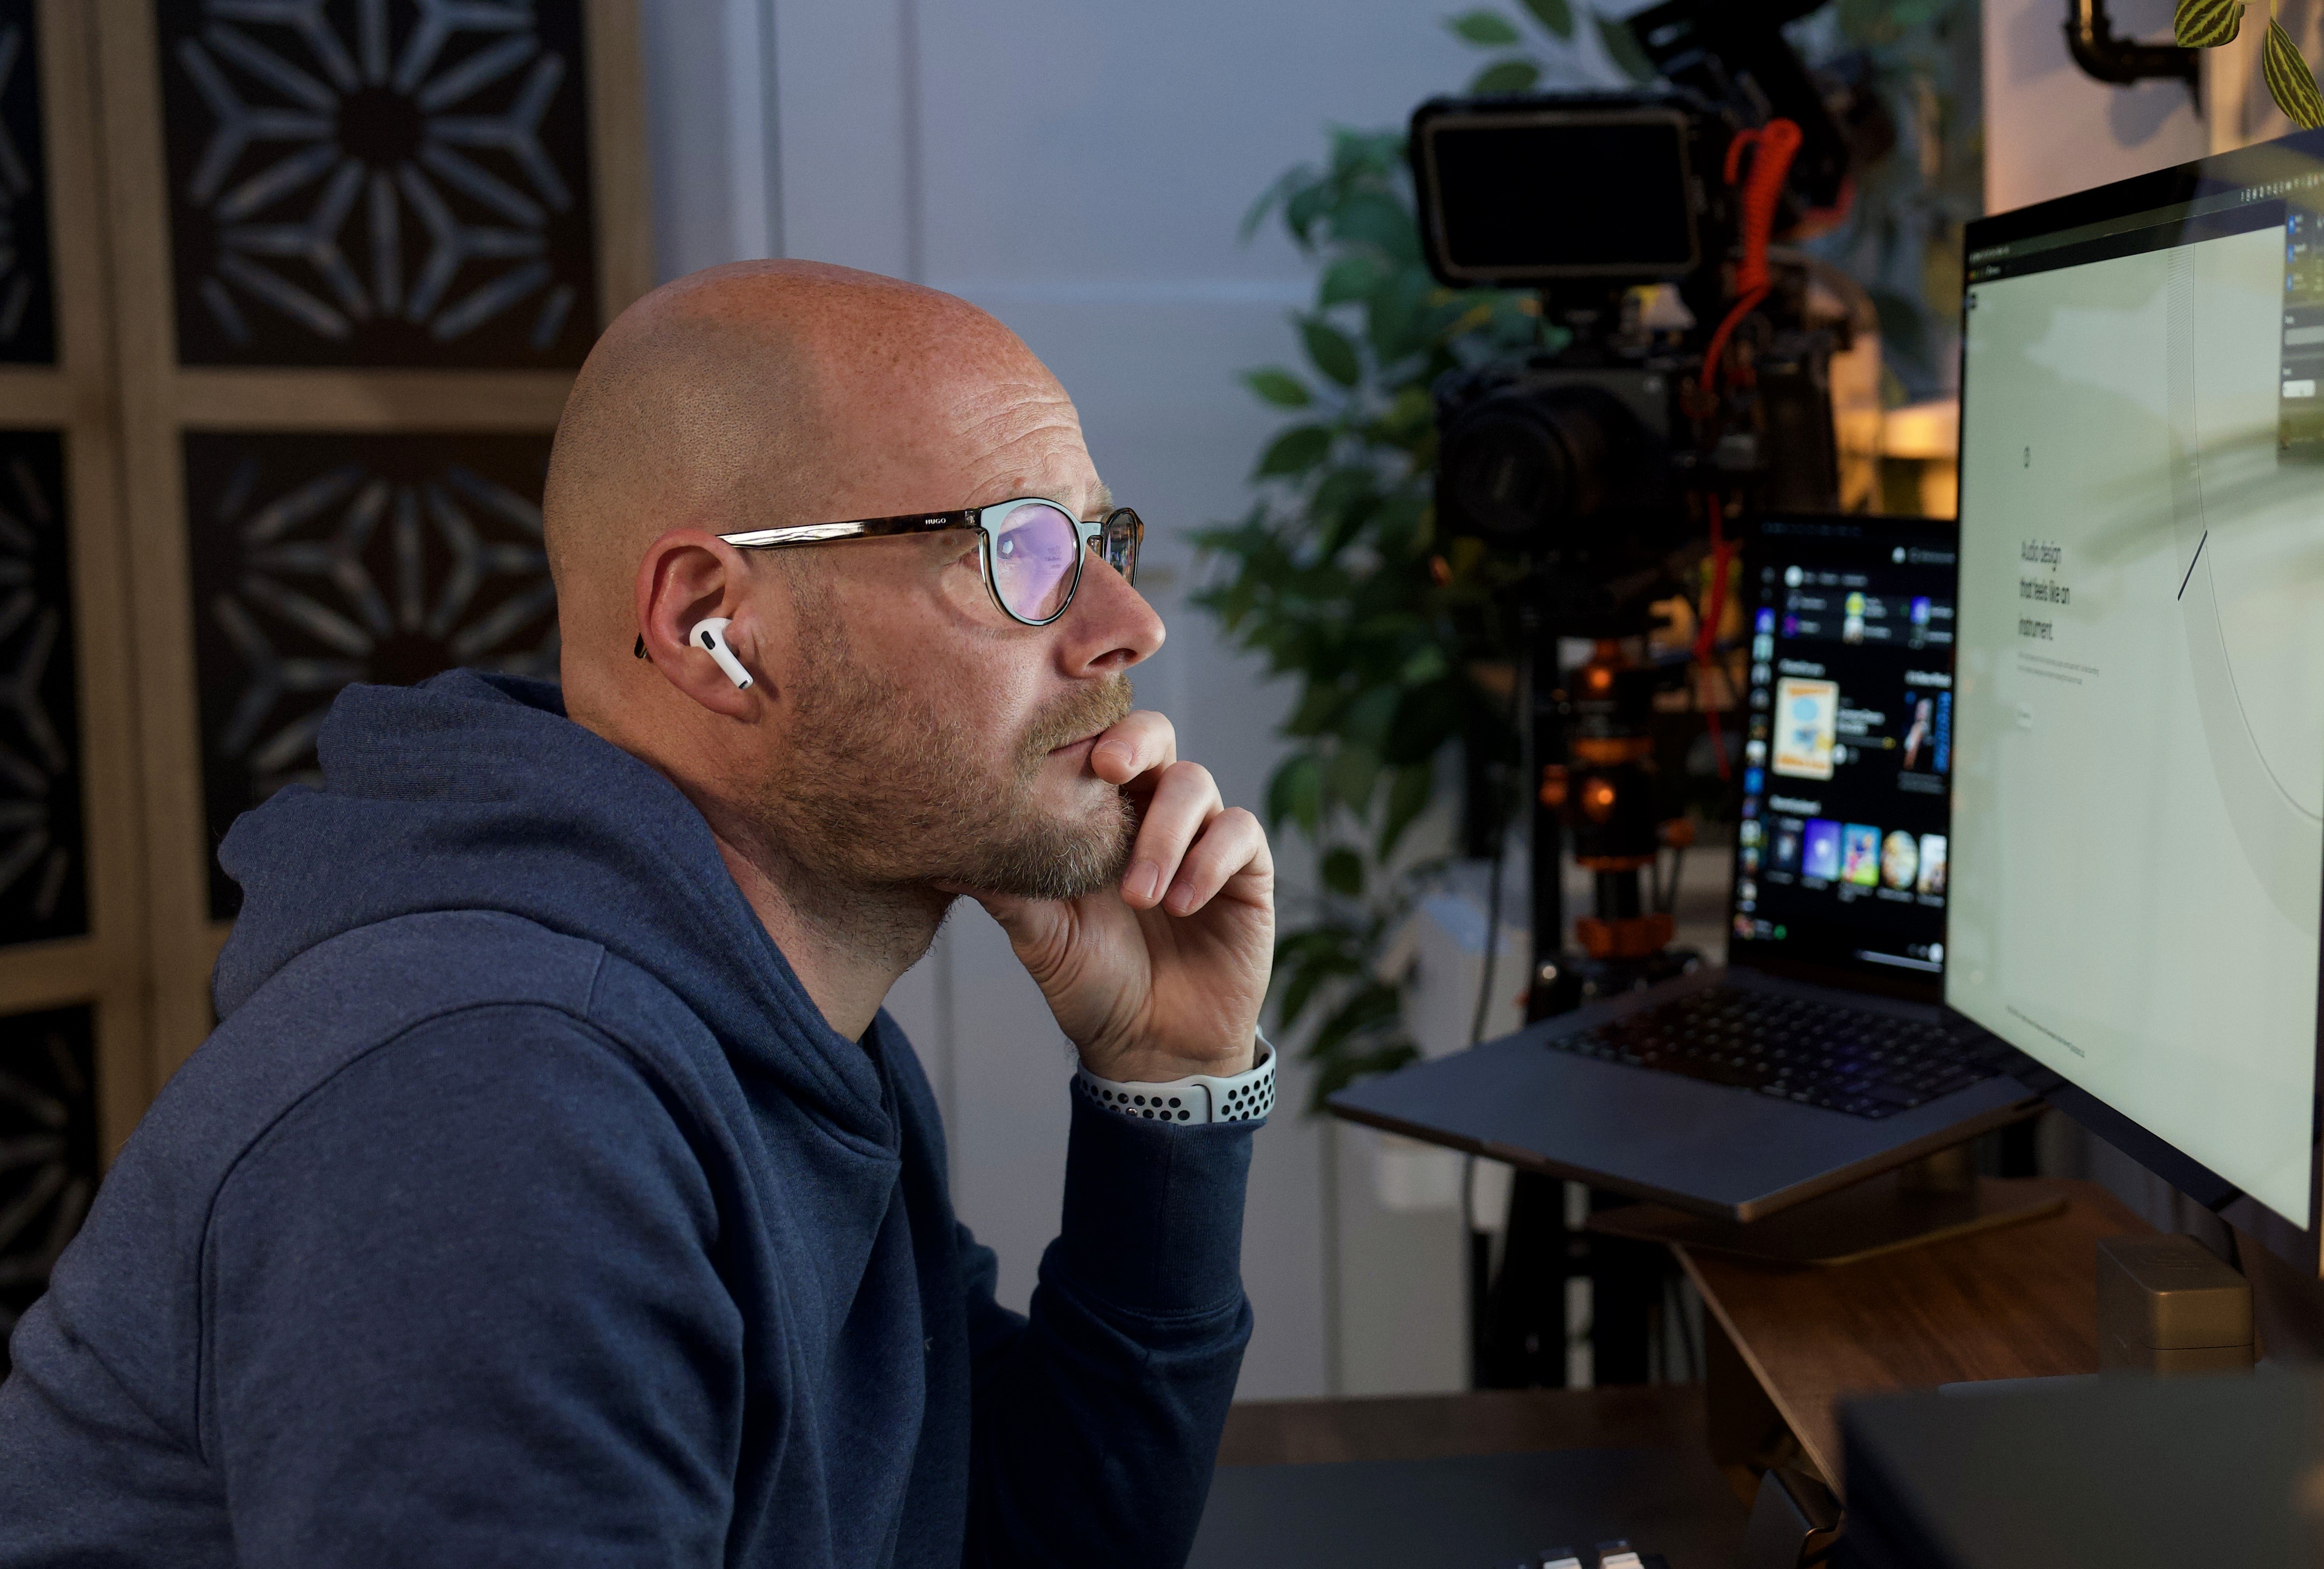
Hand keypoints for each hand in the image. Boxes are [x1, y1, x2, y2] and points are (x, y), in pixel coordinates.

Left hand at [958, 710, 1273, 1083]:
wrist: (1151, 1047)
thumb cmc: (1089, 982)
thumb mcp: (1039, 937)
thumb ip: (1001, 890)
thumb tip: (933, 856)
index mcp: (1101, 813)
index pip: (1095, 742)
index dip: (1081, 730)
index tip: (1056, 748)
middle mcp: (1152, 811)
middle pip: (1155, 735)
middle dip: (1133, 742)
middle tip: (1108, 768)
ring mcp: (1202, 835)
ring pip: (1196, 783)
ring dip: (1164, 832)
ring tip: (1139, 893)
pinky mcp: (1246, 869)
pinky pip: (1240, 833)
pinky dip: (1210, 860)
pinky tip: (1182, 905)